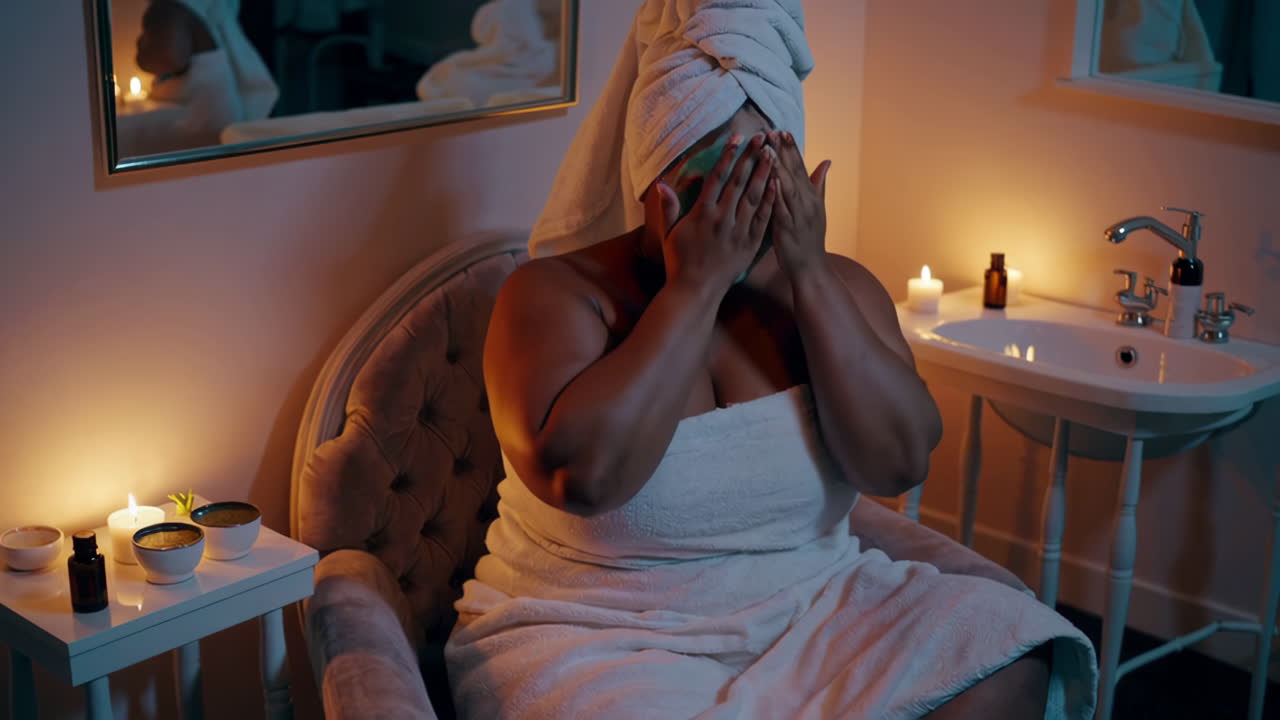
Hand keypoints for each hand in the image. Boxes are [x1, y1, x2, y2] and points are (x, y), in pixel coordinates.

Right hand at [655, 134, 777, 295]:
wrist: (696, 290)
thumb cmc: (679, 261)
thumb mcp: (669, 233)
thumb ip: (668, 207)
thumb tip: (661, 183)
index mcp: (702, 213)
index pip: (717, 177)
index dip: (728, 156)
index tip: (738, 138)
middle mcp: (722, 218)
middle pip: (739, 182)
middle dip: (751, 158)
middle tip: (762, 138)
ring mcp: (738, 231)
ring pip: (754, 197)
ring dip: (764, 173)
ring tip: (773, 154)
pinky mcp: (750, 244)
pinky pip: (763, 218)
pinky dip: (771, 200)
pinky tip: (778, 184)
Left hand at [767, 131, 830, 276]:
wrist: (811, 268)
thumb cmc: (810, 239)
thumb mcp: (818, 209)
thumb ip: (820, 184)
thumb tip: (827, 161)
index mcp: (811, 196)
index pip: (801, 167)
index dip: (791, 148)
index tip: (782, 130)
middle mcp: (807, 202)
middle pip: (794, 171)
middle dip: (782, 150)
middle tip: (771, 130)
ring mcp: (798, 214)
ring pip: (787, 185)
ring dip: (777, 165)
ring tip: (767, 147)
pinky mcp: (788, 227)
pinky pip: (781, 206)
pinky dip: (776, 191)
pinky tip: (768, 177)